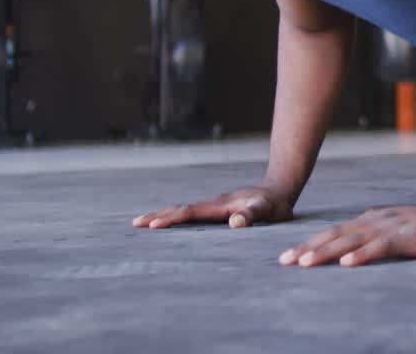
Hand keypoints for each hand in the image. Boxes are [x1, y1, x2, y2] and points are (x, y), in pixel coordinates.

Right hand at [132, 185, 294, 228]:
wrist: (280, 189)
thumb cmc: (276, 204)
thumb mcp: (268, 211)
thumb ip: (253, 215)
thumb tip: (235, 223)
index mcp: (221, 206)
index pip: (190, 212)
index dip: (172, 219)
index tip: (153, 225)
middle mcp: (214, 204)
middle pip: (181, 209)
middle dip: (158, 216)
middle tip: (135, 224)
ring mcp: (215, 206)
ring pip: (185, 210)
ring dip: (165, 216)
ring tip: (144, 224)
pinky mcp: (218, 210)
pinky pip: (193, 214)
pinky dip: (177, 217)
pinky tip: (171, 224)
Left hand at [279, 203, 415, 266]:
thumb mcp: (398, 231)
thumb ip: (374, 235)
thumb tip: (347, 247)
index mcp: (374, 220)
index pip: (336, 233)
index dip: (311, 243)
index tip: (286, 258)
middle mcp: (380, 221)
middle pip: (339, 234)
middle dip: (310, 248)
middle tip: (284, 261)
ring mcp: (396, 227)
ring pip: (356, 239)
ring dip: (329, 251)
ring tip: (306, 263)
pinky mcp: (413, 238)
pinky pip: (385, 246)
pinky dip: (364, 254)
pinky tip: (349, 263)